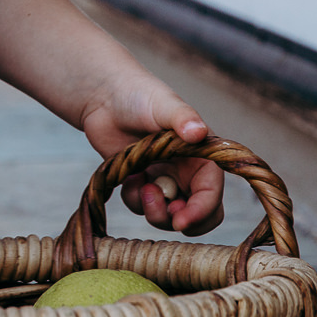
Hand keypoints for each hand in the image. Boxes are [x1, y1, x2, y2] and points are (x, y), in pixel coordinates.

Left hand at [83, 75, 224, 235]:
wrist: (105, 98)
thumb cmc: (140, 95)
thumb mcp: (164, 104)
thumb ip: (182, 118)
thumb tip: (198, 132)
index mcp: (202, 157)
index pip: (211, 194)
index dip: (201, 211)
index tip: (181, 221)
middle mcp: (187, 172)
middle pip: (198, 215)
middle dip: (183, 221)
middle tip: (168, 216)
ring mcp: (164, 180)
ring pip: (168, 216)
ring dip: (155, 212)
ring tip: (140, 186)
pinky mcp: (141, 185)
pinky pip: (141, 207)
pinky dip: (134, 199)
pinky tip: (128, 177)